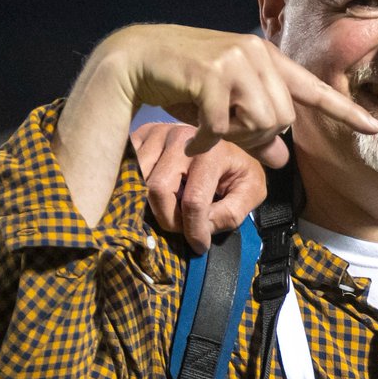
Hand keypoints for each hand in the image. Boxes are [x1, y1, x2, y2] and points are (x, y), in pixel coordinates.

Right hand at [106, 23, 377, 166]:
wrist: (135, 59)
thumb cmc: (184, 84)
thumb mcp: (227, 109)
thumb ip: (256, 131)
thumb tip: (281, 160)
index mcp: (267, 59)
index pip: (314, 90)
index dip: (345, 111)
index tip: (374, 127)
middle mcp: (257, 53)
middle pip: (283, 120)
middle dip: (257, 137)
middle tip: (228, 132)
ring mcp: (235, 59)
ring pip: (262, 123)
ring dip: (236, 137)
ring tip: (211, 127)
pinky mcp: (212, 73)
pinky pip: (225, 125)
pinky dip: (208, 139)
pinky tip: (194, 135)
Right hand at [134, 122, 267, 251]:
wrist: (230, 137)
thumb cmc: (239, 169)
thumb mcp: (251, 191)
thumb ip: (231, 213)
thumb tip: (200, 229)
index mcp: (211, 151)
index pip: (194, 200)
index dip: (194, 230)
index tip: (198, 245)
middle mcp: (180, 137)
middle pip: (158, 190)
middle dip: (168, 219)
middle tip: (182, 229)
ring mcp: (157, 133)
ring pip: (138, 180)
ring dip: (151, 205)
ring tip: (171, 212)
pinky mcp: (140, 134)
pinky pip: (126, 166)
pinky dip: (134, 186)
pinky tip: (152, 197)